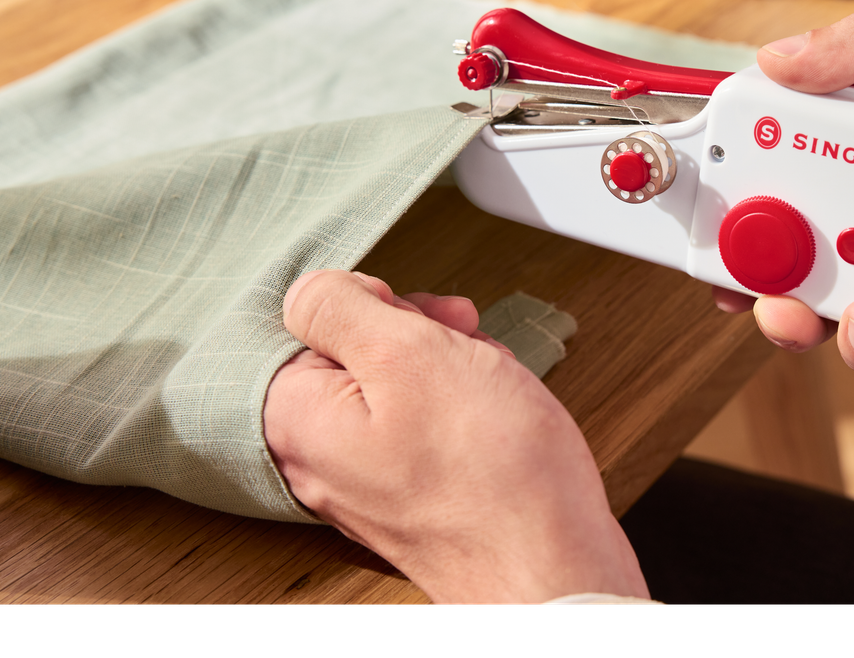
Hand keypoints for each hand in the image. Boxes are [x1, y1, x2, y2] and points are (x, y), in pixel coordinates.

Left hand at [263, 269, 648, 602]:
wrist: (554, 563)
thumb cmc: (490, 473)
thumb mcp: (408, 353)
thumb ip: (341, 308)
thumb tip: (310, 290)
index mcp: (298, 419)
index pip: (306, 325)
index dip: (369, 304)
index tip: (408, 312)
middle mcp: (322, 458)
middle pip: (356, 354)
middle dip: (417, 335)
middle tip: (458, 338)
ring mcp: (370, 482)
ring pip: (402, 386)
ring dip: (450, 366)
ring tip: (487, 380)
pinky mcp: (416, 495)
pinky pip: (429, 426)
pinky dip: (465, 406)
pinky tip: (497, 410)